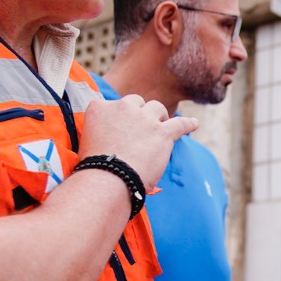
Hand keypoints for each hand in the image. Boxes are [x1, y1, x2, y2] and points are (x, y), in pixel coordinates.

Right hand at [80, 94, 197, 187]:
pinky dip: (188, 124)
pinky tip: (193, 125)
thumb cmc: (95, 168)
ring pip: (157, 108)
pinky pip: (180, 123)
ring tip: (159, 131)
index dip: (119, 117)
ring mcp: (144, 118)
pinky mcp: (162, 132)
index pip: (113, 104)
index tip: (120, 129)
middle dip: (139, 113)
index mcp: (99, 107)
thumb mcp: (87, 141)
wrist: (109, 179)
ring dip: (159, 117)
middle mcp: (122, 107)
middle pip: (136, 102)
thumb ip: (100, 131)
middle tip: (140, 130)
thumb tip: (111, 139)